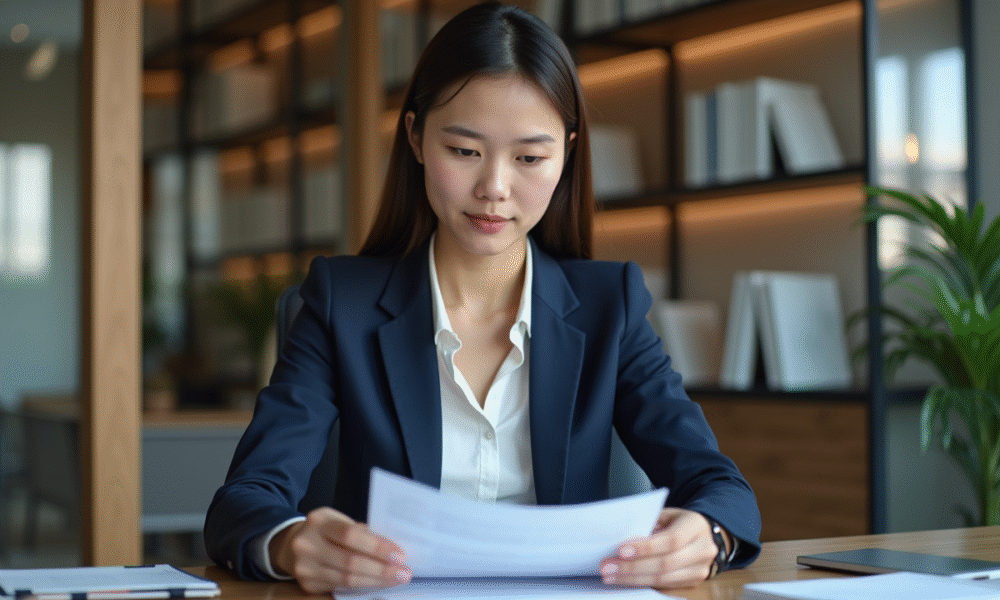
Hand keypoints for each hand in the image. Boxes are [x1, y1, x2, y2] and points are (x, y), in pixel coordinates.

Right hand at [269, 507, 411, 592]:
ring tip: (395, 580)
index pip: (350, 535)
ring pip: (346, 579)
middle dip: (381, 569)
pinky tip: (377, 584)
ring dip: (375, 581)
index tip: (399, 555)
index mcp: (319, 521)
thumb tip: (391, 548)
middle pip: (349, 561)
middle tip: (404, 573)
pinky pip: (340, 588)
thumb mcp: (338, 520)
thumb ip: (360, 531)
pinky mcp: (307, 585)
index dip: (376, 547)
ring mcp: (305, 567)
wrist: (290, 544)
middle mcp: (307, 544)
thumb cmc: (324, 530)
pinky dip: (362, 587)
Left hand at [599, 508, 719, 588]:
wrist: (704, 534)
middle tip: (608, 567)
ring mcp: (700, 569)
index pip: (671, 540)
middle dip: (633, 567)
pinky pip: (665, 587)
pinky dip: (643, 584)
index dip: (646, 547)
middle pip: (666, 564)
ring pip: (664, 579)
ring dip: (633, 579)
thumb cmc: (679, 522)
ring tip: (611, 576)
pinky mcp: (693, 583)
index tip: (621, 550)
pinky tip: (625, 580)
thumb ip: (649, 524)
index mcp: (696, 526)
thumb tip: (622, 540)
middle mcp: (703, 549)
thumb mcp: (666, 514)